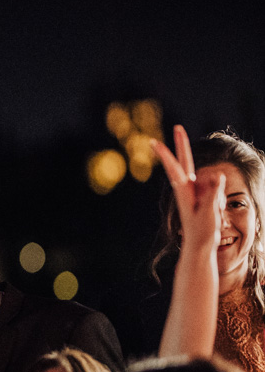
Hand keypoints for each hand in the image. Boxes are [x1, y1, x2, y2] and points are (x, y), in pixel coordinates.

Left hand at [153, 125, 225, 252]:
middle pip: (186, 161)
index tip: (152, 142)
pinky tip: (214, 210)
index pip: (175, 168)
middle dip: (182, 144)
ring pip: (211, 181)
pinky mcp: (203, 194)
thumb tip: (217, 175)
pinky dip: (218, 199)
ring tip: (210, 212)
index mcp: (183, 191)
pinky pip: (216, 188)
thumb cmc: (202, 231)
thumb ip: (213, 193)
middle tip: (177, 127)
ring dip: (216, 195)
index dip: (166, 154)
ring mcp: (195, 190)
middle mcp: (187, 187)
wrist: (201, 244)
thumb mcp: (209, 212)